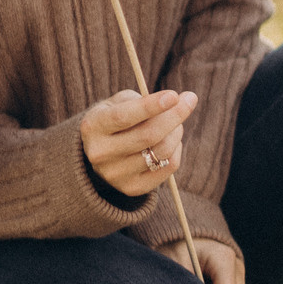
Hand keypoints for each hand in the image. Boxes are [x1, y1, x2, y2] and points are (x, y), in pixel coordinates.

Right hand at [80, 88, 196, 199]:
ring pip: (162, 151)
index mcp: (92, 126)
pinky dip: (176, 150)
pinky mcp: (132, 188)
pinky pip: (168, 167)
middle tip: (190, 100)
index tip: (174, 95)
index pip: (123, 117)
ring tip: (176, 123)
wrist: (103, 152)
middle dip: (175, 115)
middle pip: (148, 135)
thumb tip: (179, 101)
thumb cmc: (117, 118)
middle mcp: (100, 153)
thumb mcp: (120, 102)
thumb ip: (143, 100)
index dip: (150, 106)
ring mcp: (115, 174)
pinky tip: (170, 141)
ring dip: (177, 131)